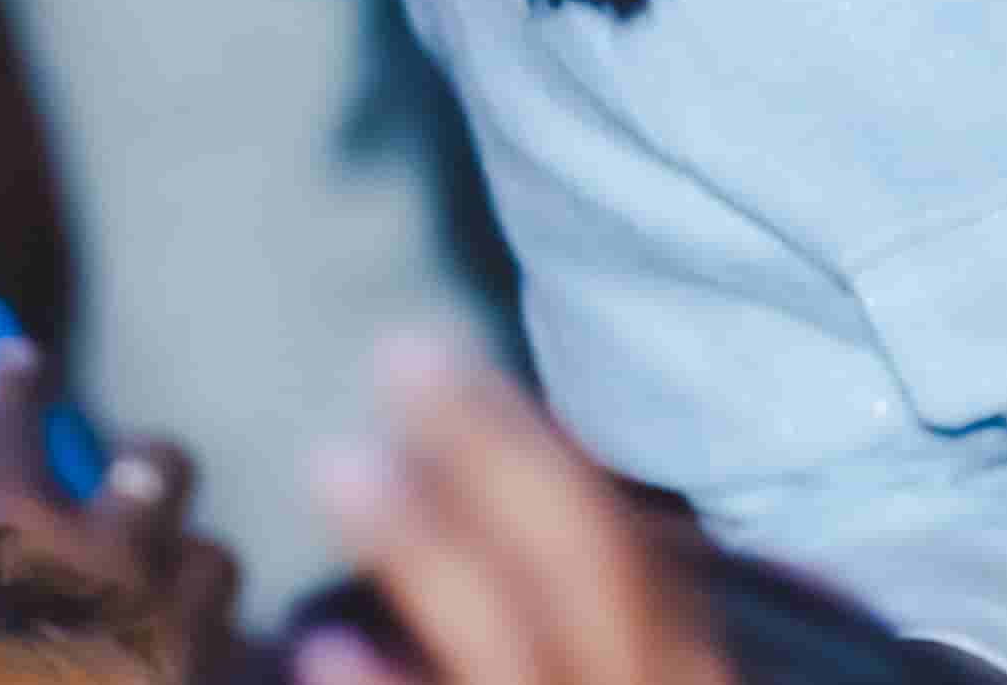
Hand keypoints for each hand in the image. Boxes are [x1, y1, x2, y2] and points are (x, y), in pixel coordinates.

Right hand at [0, 339, 243, 673]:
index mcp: (14, 535)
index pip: (11, 426)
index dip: (13, 389)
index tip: (20, 361)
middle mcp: (105, 558)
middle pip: (160, 465)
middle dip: (146, 466)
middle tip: (131, 475)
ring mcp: (172, 623)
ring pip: (212, 562)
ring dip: (186, 578)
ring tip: (161, 601)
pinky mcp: (215, 676)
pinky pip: (245, 650)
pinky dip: (221, 654)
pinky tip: (199, 660)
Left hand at [303, 339, 732, 684]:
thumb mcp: (625, 664)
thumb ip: (597, 606)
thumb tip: (495, 501)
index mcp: (682, 666)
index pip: (623, 540)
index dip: (534, 442)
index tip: (446, 355)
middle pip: (582, 567)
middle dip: (491, 453)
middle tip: (399, 352)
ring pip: (511, 649)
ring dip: (427, 550)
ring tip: (337, 464)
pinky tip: (325, 646)